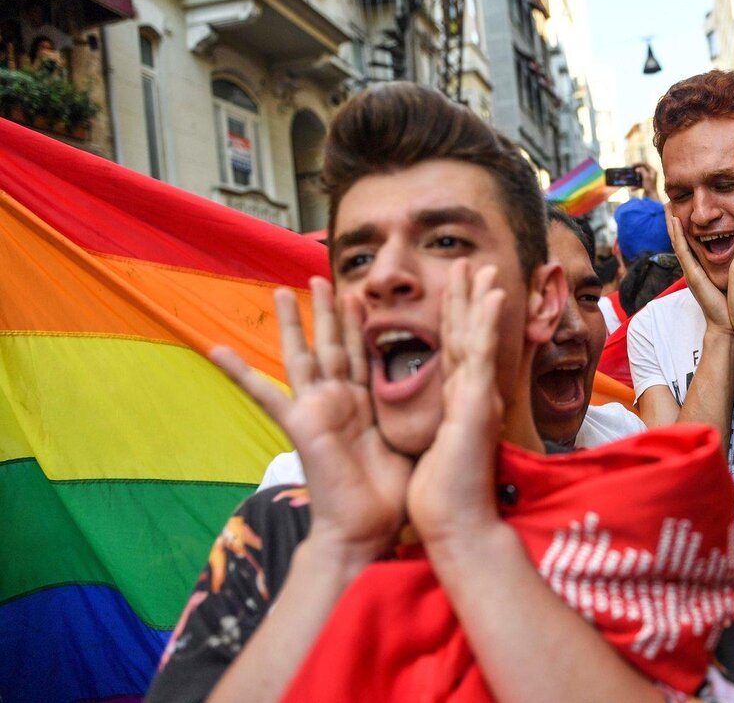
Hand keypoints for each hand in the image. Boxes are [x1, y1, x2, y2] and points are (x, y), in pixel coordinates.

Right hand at [210, 278, 410, 565]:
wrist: (366, 531)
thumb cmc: (391, 496)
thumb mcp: (408, 442)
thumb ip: (410, 416)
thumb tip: (443, 398)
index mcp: (362, 406)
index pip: (361, 355)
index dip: (360, 325)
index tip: (362, 294)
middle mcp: (337, 402)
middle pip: (331, 345)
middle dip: (329, 311)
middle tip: (323, 276)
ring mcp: (316, 411)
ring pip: (304, 355)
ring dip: (293, 323)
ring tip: (281, 290)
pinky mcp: (300, 424)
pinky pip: (265, 394)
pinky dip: (240, 372)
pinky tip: (215, 349)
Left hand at [406, 260, 506, 545]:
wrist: (454, 524)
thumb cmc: (442, 497)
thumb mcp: (435, 452)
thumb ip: (439, 429)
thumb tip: (436, 424)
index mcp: (459, 405)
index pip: (456, 353)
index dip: (457, 320)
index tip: (457, 292)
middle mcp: (472, 396)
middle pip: (469, 337)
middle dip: (469, 299)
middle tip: (474, 264)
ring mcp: (478, 397)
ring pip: (478, 338)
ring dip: (480, 300)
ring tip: (483, 268)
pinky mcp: (477, 403)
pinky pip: (480, 355)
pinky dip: (487, 322)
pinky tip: (492, 295)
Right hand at [633, 162, 658, 198]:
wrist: (651, 198)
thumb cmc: (650, 187)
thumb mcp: (646, 177)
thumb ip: (642, 171)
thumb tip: (637, 169)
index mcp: (653, 171)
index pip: (645, 164)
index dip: (638, 163)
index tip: (632, 165)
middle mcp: (651, 175)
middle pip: (642, 170)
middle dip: (636, 170)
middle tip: (630, 170)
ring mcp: (649, 181)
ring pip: (640, 177)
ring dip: (635, 178)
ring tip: (630, 178)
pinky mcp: (646, 186)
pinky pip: (639, 183)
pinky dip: (636, 185)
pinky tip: (632, 189)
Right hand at [667, 212, 732, 334]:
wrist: (728, 324)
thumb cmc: (732, 302)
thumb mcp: (731, 277)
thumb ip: (732, 263)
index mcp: (702, 268)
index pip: (693, 242)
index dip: (686, 226)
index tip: (683, 208)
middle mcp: (693, 268)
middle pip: (680, 240)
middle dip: (672, 222)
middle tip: (667, 202)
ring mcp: (690, 272)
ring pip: (677, 243)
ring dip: (670, 225)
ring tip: (666, 207)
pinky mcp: (692, 276)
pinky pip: (682, 252)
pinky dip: (677, 237)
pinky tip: (674, 223)